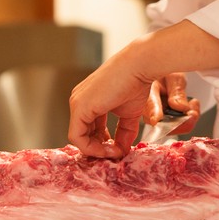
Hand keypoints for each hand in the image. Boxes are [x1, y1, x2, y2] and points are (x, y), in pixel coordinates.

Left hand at [68, 21, 218, 156]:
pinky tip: (113, 149)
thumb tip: (123, 150)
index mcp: (90, 98)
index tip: (119, 149)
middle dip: (100, 148)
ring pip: (79, 138)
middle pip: (83, 133)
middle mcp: (79, 99)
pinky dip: (94, 148)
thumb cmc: (139, 82)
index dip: (103, 142)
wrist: (140, 64)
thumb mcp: (130, 113)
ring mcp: (78, 102)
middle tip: (117, 154)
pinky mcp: (80, 107)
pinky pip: (78, 137)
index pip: (89, 127)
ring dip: (99, 151)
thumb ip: (124, 131)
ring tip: (117, 153)